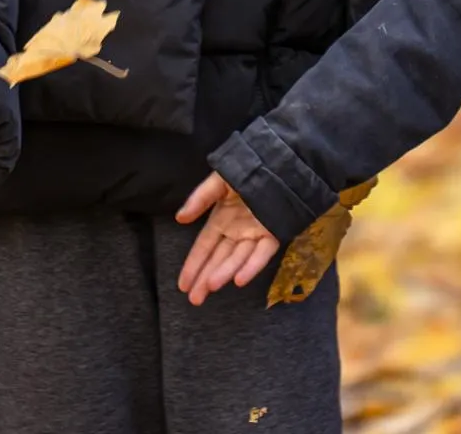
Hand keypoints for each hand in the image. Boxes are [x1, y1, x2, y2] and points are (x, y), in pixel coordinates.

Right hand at [175, 173, 279, 305]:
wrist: (280, 162)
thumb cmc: (249, 169)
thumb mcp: (219, 181)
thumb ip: (200, 198)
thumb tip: (180, 218)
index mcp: (221, 219)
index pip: (203, 247)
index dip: (193, 265)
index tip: (182, 285)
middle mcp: (236, 231)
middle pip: (218, 259)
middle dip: (205, 278)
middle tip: (194, 299)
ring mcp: (254, 234)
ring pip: (237, 259)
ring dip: (224, 273)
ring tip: (210, 288)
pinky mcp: (273, 233)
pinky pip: (261, 253)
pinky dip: (251, 266)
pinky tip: (239, 279)